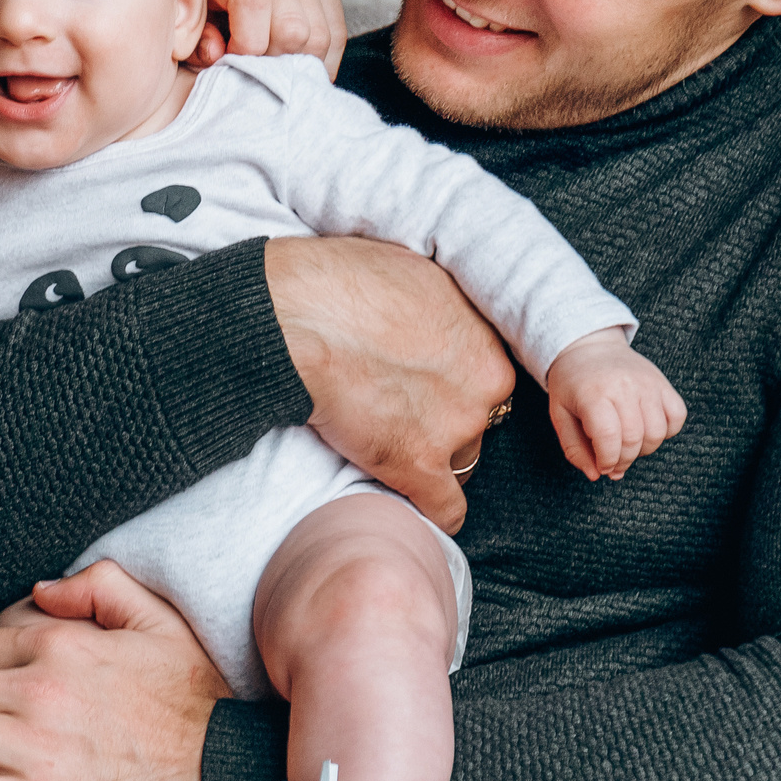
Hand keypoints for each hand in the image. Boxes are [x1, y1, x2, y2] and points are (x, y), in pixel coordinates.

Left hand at [190, 0, 346, 77]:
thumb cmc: (193, 4)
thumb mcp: (181, 25)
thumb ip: (193, 43)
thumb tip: (218, 53)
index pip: (254, 0)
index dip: (247, 44)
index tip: (231, 58)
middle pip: (295, 29)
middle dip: (274, 61)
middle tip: (254, 64)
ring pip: (321, 36)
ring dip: (297, 61)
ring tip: (271, 59)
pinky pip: (338, 31)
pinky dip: (322, 59)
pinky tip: (296, 61)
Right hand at [263, 235, 515, 530]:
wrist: (294, 315)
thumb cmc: (337, 280)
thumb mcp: (414, 270)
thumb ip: (441, 305)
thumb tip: (433, 317)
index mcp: (486, 334)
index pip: (485, 376)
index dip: (449, 381)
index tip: (418, 381)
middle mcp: (485, 381)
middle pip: (477, 417)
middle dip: (442, 418)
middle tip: (395, 407)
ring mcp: (455, 426)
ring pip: (461, 460)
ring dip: (430, 456)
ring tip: (384, 439)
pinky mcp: (418, 464)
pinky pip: (447, 509)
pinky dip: (431, 510)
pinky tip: (411, 500)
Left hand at [543, 329, 686, 479]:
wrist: (589, 347)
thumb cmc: (571, 385)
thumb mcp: (560, 415)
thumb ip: (575, 449)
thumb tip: (597, 475)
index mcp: (593, 394)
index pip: (609, 438)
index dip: (607, 461)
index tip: (603, 467)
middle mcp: (624, 387)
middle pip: (634, 439)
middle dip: (624, 460)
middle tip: (614, 463)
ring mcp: (647, 383)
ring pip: (658, 432)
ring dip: (644, 449)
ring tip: (628, 446)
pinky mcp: (663, 383)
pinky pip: (677, 416)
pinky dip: (667, 431)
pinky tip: (647, 430)